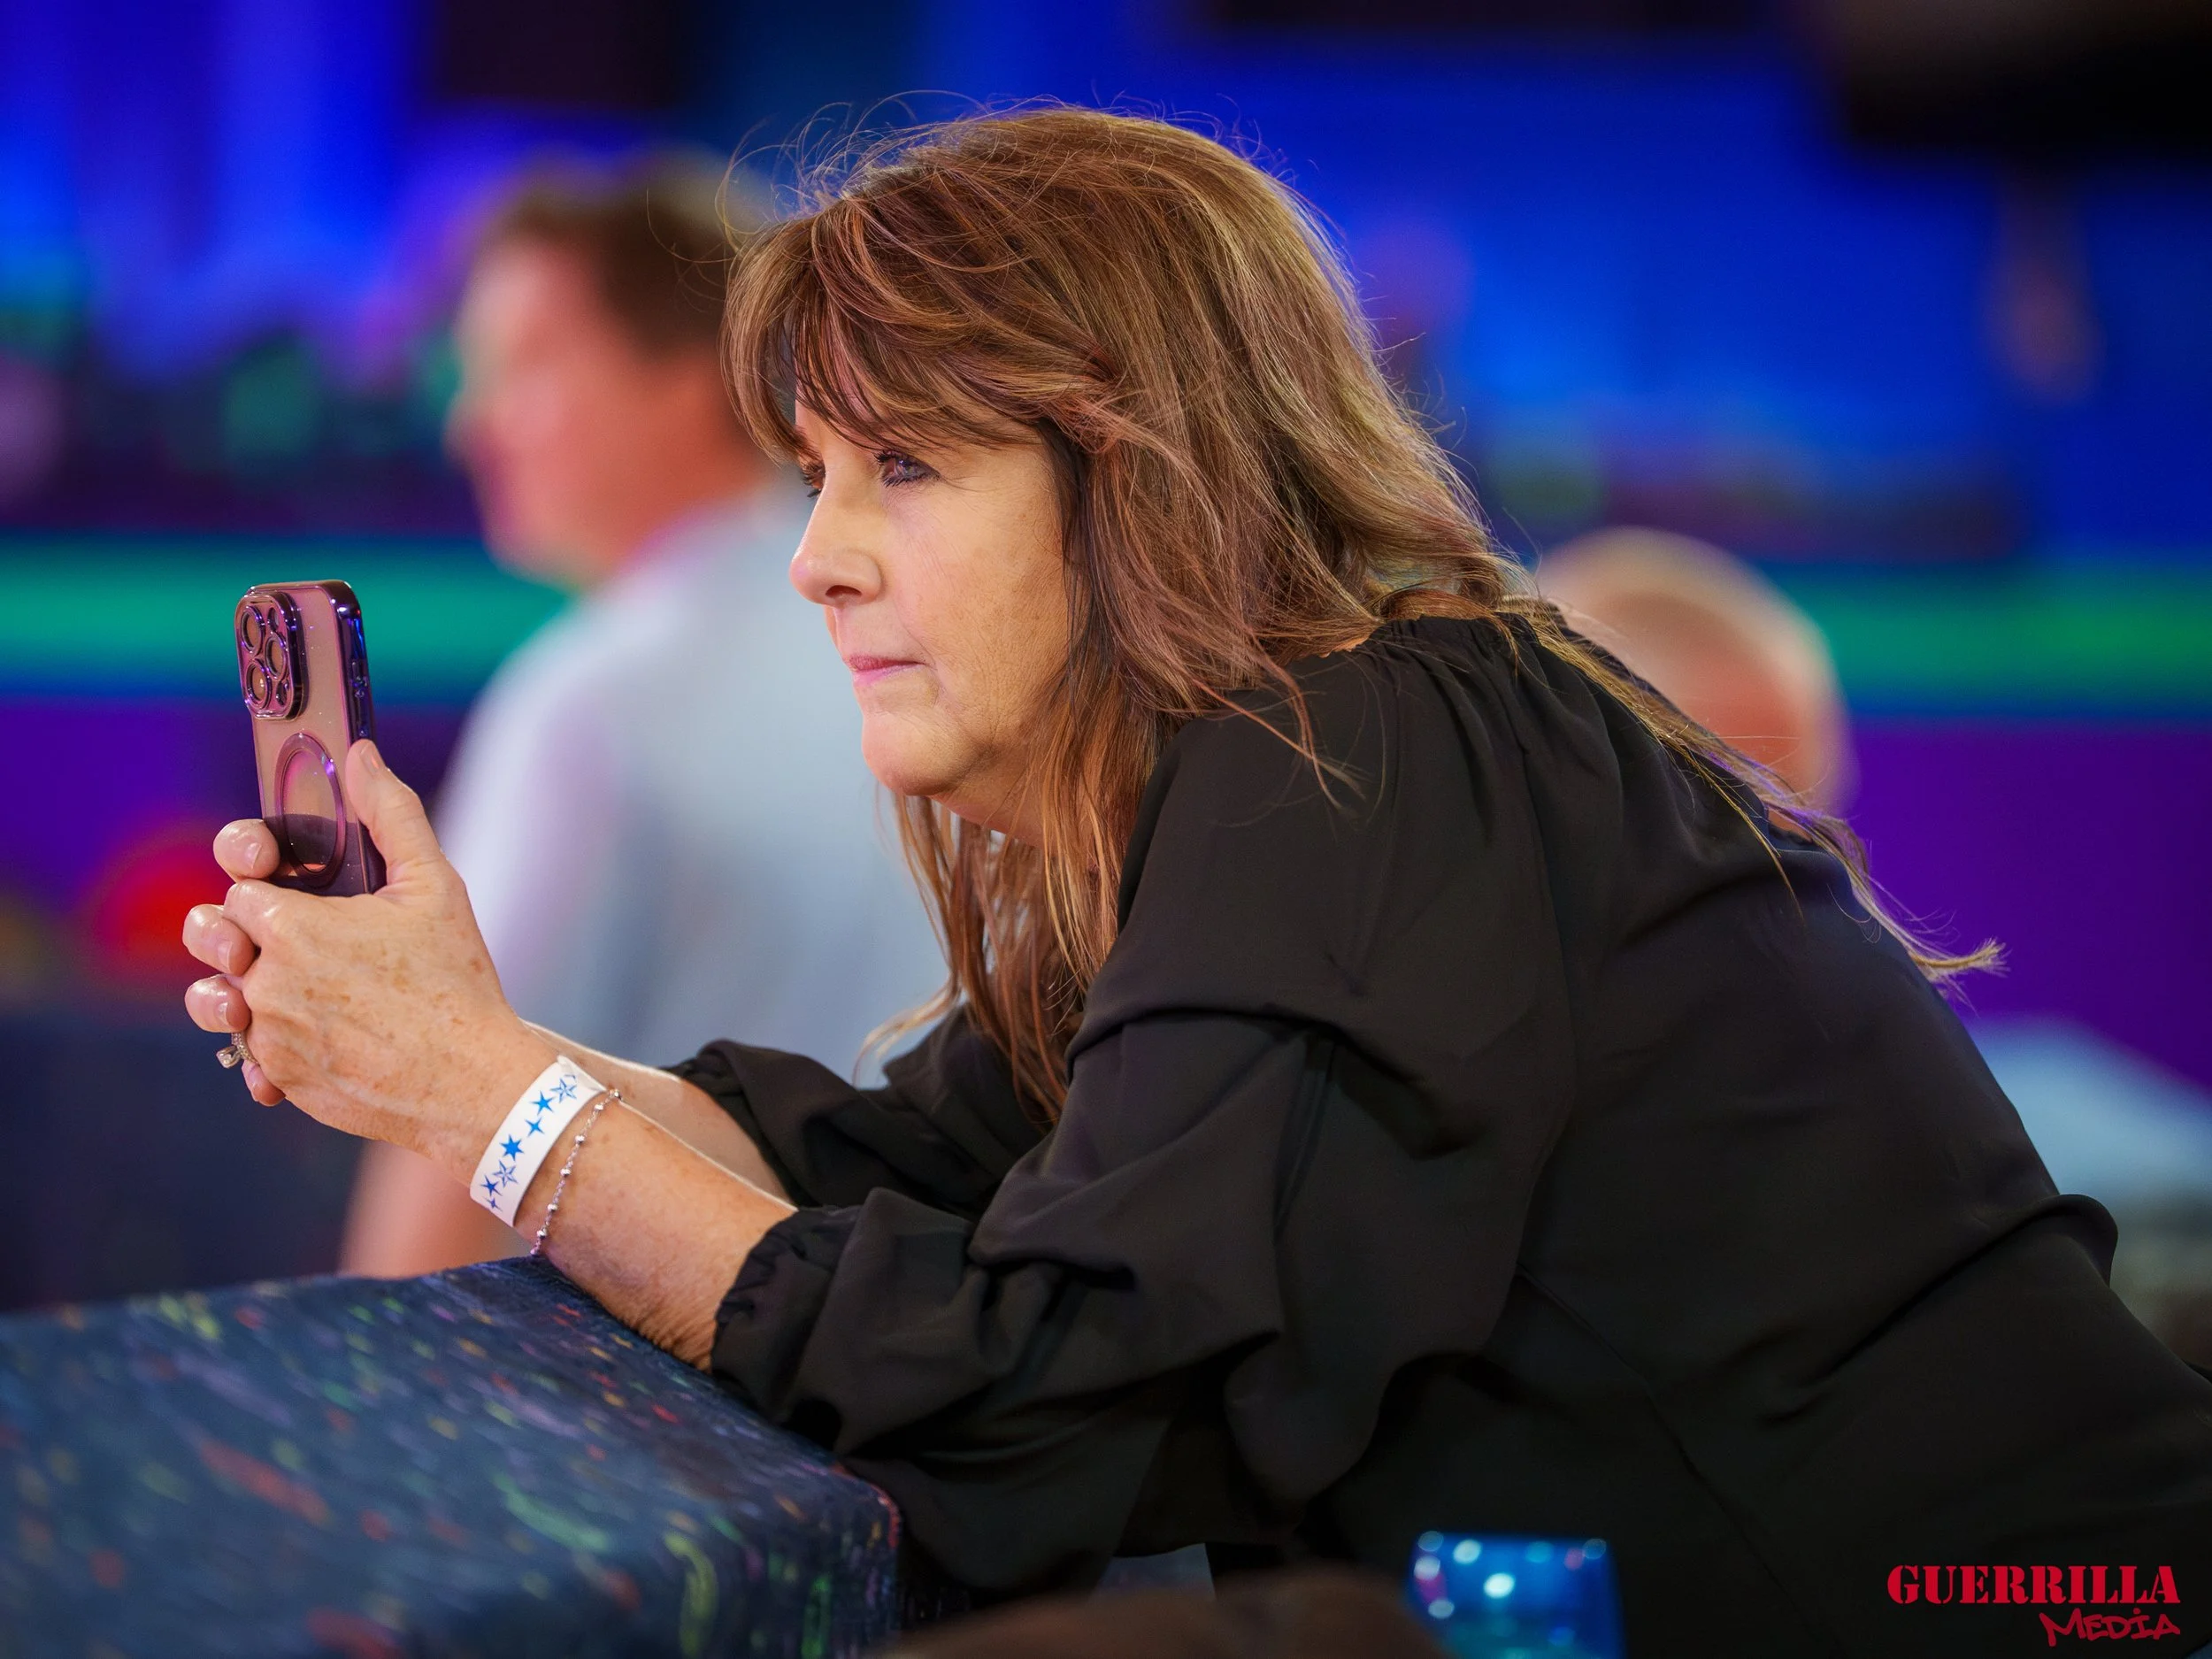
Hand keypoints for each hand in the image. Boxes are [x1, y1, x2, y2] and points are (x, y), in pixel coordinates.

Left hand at [182, 741, 552, 1180]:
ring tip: (283, 989)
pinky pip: (247, 1055)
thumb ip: (392, 813)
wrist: (470, 1081)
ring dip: (238, 989)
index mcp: (293, 925)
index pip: (238, 888)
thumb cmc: (455, 980)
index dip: (262, 881)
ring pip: (216, 1000)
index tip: (291, 889)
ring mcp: (268, 1033)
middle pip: (208, 937)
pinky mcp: (279, 1078)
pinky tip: (310, 1038)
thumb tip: (362, 753)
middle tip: (283, 938)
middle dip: (234, 931)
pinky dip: (269, 1047)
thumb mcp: (434, 886)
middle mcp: (266, 980)